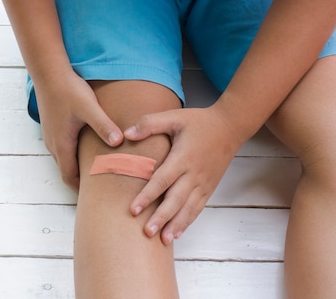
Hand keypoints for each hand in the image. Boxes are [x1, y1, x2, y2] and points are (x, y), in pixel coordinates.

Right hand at [34, 70, 123, 191]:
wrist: (48, 72)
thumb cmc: (68, 90)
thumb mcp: (89, 108)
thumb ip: (103, 125)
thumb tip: (118, 142)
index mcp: (62, 144)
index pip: (69, 177)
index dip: (81, 191)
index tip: (95, 201)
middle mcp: (54, 143)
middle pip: (67, 171)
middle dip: (82, 182)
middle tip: (100, 191)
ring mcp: (51, 134)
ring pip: (65, 159)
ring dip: (78, 167)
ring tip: (97, 173)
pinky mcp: (53, 125)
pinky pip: (63, 148)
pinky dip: (74, 155)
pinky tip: (88, 149)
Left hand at [125, 106, 245, 244]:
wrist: (230, 127)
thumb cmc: (199, 121)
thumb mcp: (174, 116)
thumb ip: (149, 124)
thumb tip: (126, 133)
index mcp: (183, 157)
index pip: (162, 180)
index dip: (147, 195)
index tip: (134, 209)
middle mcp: (194, 174)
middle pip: (175, 199)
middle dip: (161, 217)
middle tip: (147, 232)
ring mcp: (203, 182)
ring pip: (188, 208)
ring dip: (175, 224)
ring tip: (163, 240)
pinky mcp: (209, 187)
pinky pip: (197, 207)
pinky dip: (188, 221)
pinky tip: (177, 232)